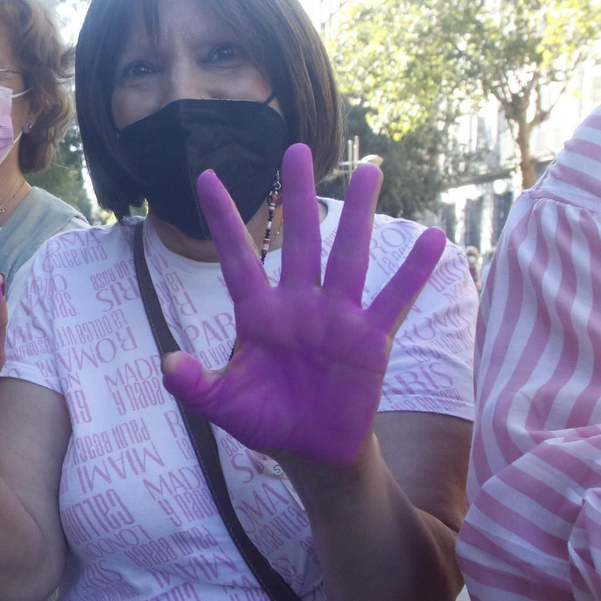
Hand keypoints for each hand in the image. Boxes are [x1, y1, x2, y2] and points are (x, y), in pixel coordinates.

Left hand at [161, 143, 444, 467]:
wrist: (310, 451)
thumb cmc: (265, 421)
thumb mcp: (222, 405)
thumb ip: (194, 385)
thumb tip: (167, 363)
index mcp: (258, 314)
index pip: (237, 258)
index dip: (224, 220)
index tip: (204, 177)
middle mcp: (298, 304)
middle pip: (299, 238)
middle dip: (297, 195)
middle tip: (296, 148)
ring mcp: (337, 317)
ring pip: (348, 255)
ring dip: (358, 214)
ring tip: (368, 170)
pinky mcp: (370, 340)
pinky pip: (394, 300)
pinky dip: (414, 272)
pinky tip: (433, 239)